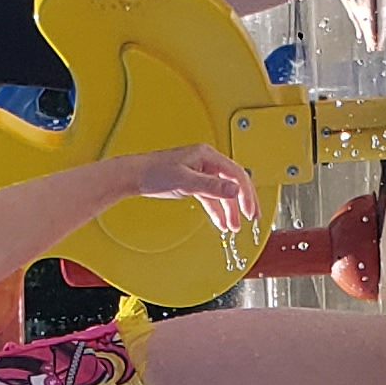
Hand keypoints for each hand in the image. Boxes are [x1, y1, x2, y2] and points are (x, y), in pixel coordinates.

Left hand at [134, 143, 258, 238]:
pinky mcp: (192, 182)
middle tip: (250, 219)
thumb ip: (212, 186)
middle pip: (233, 183)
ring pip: (222, 192)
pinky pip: (210, 197)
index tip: (249, 212)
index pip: (236, 174)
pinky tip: (220, 222)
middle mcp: (206, 162)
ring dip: (229, 210)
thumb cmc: (154, 172)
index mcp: (208, 156)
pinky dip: (216, 209)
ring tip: (233, 228)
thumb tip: (234, 190)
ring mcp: (200, 172)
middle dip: (242, 202)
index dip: (246, 194)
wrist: (135, 175)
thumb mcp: (186, 181)